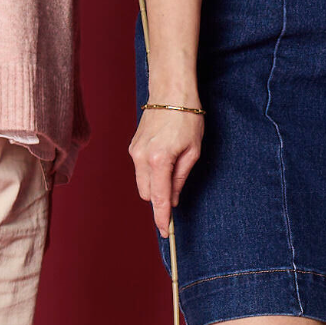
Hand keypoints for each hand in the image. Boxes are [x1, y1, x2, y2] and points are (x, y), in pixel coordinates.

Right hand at [130, 106, 205, 236]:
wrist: (170, 92)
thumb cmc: (187, 118)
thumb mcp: (192, 151)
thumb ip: (180, 178)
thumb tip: (172, 199)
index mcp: (158, 160)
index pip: (158, 198)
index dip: (162, 218)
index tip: (165, 232)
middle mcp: (141, 158)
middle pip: (146, 194)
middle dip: (159, 200)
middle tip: (177, 196)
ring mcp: (134, 151)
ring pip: (142, 183)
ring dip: (155, 186)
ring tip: (174, 169)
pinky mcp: (133, 146)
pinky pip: (140, 170)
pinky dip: (151, 174)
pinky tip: (164, 161)